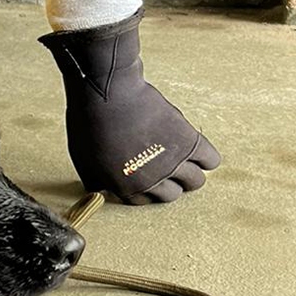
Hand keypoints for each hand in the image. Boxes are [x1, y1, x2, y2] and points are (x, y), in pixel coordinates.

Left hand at [40, 9, 220, 203]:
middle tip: (167, 168)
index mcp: (125, 188)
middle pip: (172, 194)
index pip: (145, 201)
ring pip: (195, 181)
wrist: (109, 94)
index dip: (146, 188)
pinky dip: (209, 159)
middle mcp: (151, 182)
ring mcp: (171, 163)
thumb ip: (97, 181)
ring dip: (191, 173)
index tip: (149, 178)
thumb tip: (102, 191)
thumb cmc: (90, 123)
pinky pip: (212, 160)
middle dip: (169, 183)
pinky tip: (200, 152)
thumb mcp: (84, 161)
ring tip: (184, 160)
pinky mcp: (188, 142)